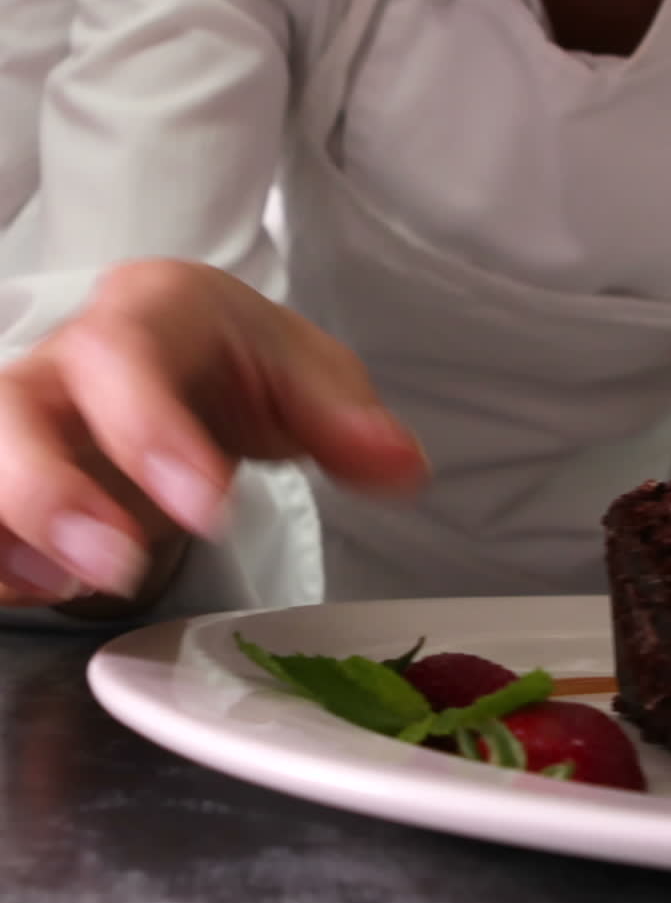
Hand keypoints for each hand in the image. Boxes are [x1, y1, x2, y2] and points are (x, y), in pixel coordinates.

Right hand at [0, 261, 426, 611]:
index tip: (206, 504)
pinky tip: (44, 590)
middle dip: (50, 489)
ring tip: (70, 586)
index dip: (149, 428)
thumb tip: (400, 464)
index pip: (127, 352)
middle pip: (15, 405)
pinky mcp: (11, 477)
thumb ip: (348, 418)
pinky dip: (3, 561)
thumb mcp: (307, 376)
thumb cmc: (240, 363)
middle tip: (117, 564)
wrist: (191, 365)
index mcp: (148, 312)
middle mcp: (68, 361)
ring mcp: (27, 421)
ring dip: (12, 528)